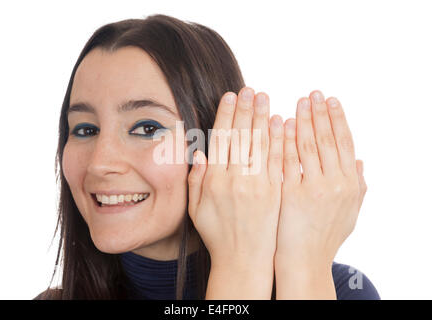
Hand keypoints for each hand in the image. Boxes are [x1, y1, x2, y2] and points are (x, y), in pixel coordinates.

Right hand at [187, 87, 283, 298]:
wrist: (244, 260)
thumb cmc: (218, 234)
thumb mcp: (196, 209)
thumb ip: (196, 179)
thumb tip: (200, 152)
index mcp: (213, 181)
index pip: (221, 140)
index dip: (225, 115)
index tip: (229, 96)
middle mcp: (234, 180)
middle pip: (240, 137)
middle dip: (244, 109)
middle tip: (249, 89)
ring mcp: (256, 185)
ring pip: (259, 144)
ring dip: (261, 118)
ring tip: (263, 97)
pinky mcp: (274, 192)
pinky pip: (277, 161)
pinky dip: (279, 140)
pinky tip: (280, 122)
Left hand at [276, 90, 366, 268]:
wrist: (304, 261)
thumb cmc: (325, 237)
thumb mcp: (349, 213)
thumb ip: (358, 188)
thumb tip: (361, 163)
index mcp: (350, 184)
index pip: (344, 143)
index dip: (337, 119)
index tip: (330, 99)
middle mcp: (335, 184)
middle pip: (328, 139)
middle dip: (320, 113)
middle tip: (313, 92)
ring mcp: (313, 189)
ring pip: (309, 146)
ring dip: (304, 120)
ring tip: (298, 101)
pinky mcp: (291, 195)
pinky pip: (288, 161)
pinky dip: (286, 140)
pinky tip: (282, 123)